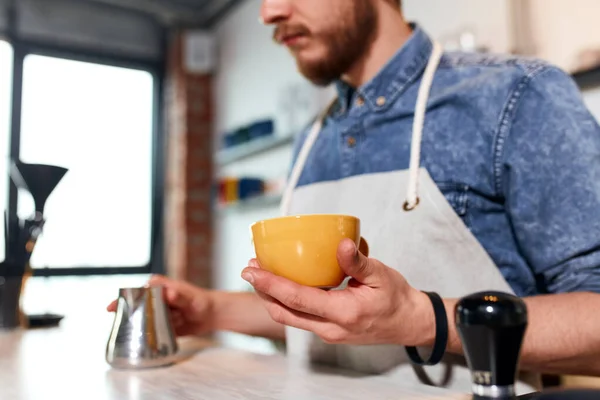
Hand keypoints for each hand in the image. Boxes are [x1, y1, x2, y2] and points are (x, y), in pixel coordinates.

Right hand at [106, 275, 214, 336]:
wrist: (211, 315)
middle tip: (127, 325)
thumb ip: (180, 296)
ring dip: (143, 327)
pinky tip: (148, 340)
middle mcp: (154, 299)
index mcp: (158, 287)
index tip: (111, 308)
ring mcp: (156, 312)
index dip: (122, 299)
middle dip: (130, 316)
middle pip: (135, 307)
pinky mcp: (160, 325)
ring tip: (150, 329)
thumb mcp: (191, 298)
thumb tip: (170, 293)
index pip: (136, 291)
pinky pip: (149, 331)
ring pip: (142, 320)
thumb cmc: (201, 301)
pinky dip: (148, 336)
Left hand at [241, 238, 434, 345]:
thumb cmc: (396, 298)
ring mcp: (328, 333)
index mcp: (344, 312)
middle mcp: (331, 328)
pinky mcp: (329, 331)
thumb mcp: (382, 275)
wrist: (408, 323)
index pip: (296, 298)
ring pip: (289, 318)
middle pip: (284, 312)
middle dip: (262, 291)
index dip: (270, 283)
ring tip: (260, 274)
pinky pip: (300, 318)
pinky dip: (286, 302)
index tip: (251, 269)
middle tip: (249, 268)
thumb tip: (341, 243)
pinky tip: (283, 284)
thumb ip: (358, 261)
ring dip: (271, 297)